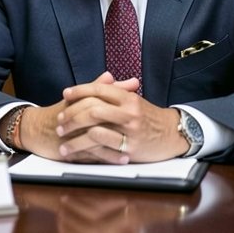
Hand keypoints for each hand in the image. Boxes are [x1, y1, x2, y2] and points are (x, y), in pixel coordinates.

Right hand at [18, 72, 127, 160]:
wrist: (36, 129)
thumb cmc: (60, 114)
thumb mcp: (76, 99)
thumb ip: (96, 87)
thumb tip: (113, 75)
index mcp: (78, 102)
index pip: (98, 95)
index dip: (118, 95)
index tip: (136, 97)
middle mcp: (75, 117)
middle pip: (99, 116)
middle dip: (120, 120)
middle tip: (140, 124)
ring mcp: (72, 134)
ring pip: (96, 137)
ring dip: (116, 143)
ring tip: (133, 147)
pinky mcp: (70, 149)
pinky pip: (91, 154)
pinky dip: (108, 157)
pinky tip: (123, 158)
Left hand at [55, 73, 186, 162]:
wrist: (175, 134)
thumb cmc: (150, 117)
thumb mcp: (135, 101)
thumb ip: (118, 91)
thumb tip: (102, 79)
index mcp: (128, 98)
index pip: (98, 90)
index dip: (79, 91)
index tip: (65, 94)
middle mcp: (129, 112)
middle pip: (92, 110)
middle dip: (71, 116)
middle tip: (59, 121)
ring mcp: (130, 131)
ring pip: (94, 130)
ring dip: (74, 136)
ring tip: (62, 139)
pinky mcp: (130, 149)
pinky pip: (103, 148)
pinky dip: (85, 150)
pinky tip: (76, 153)